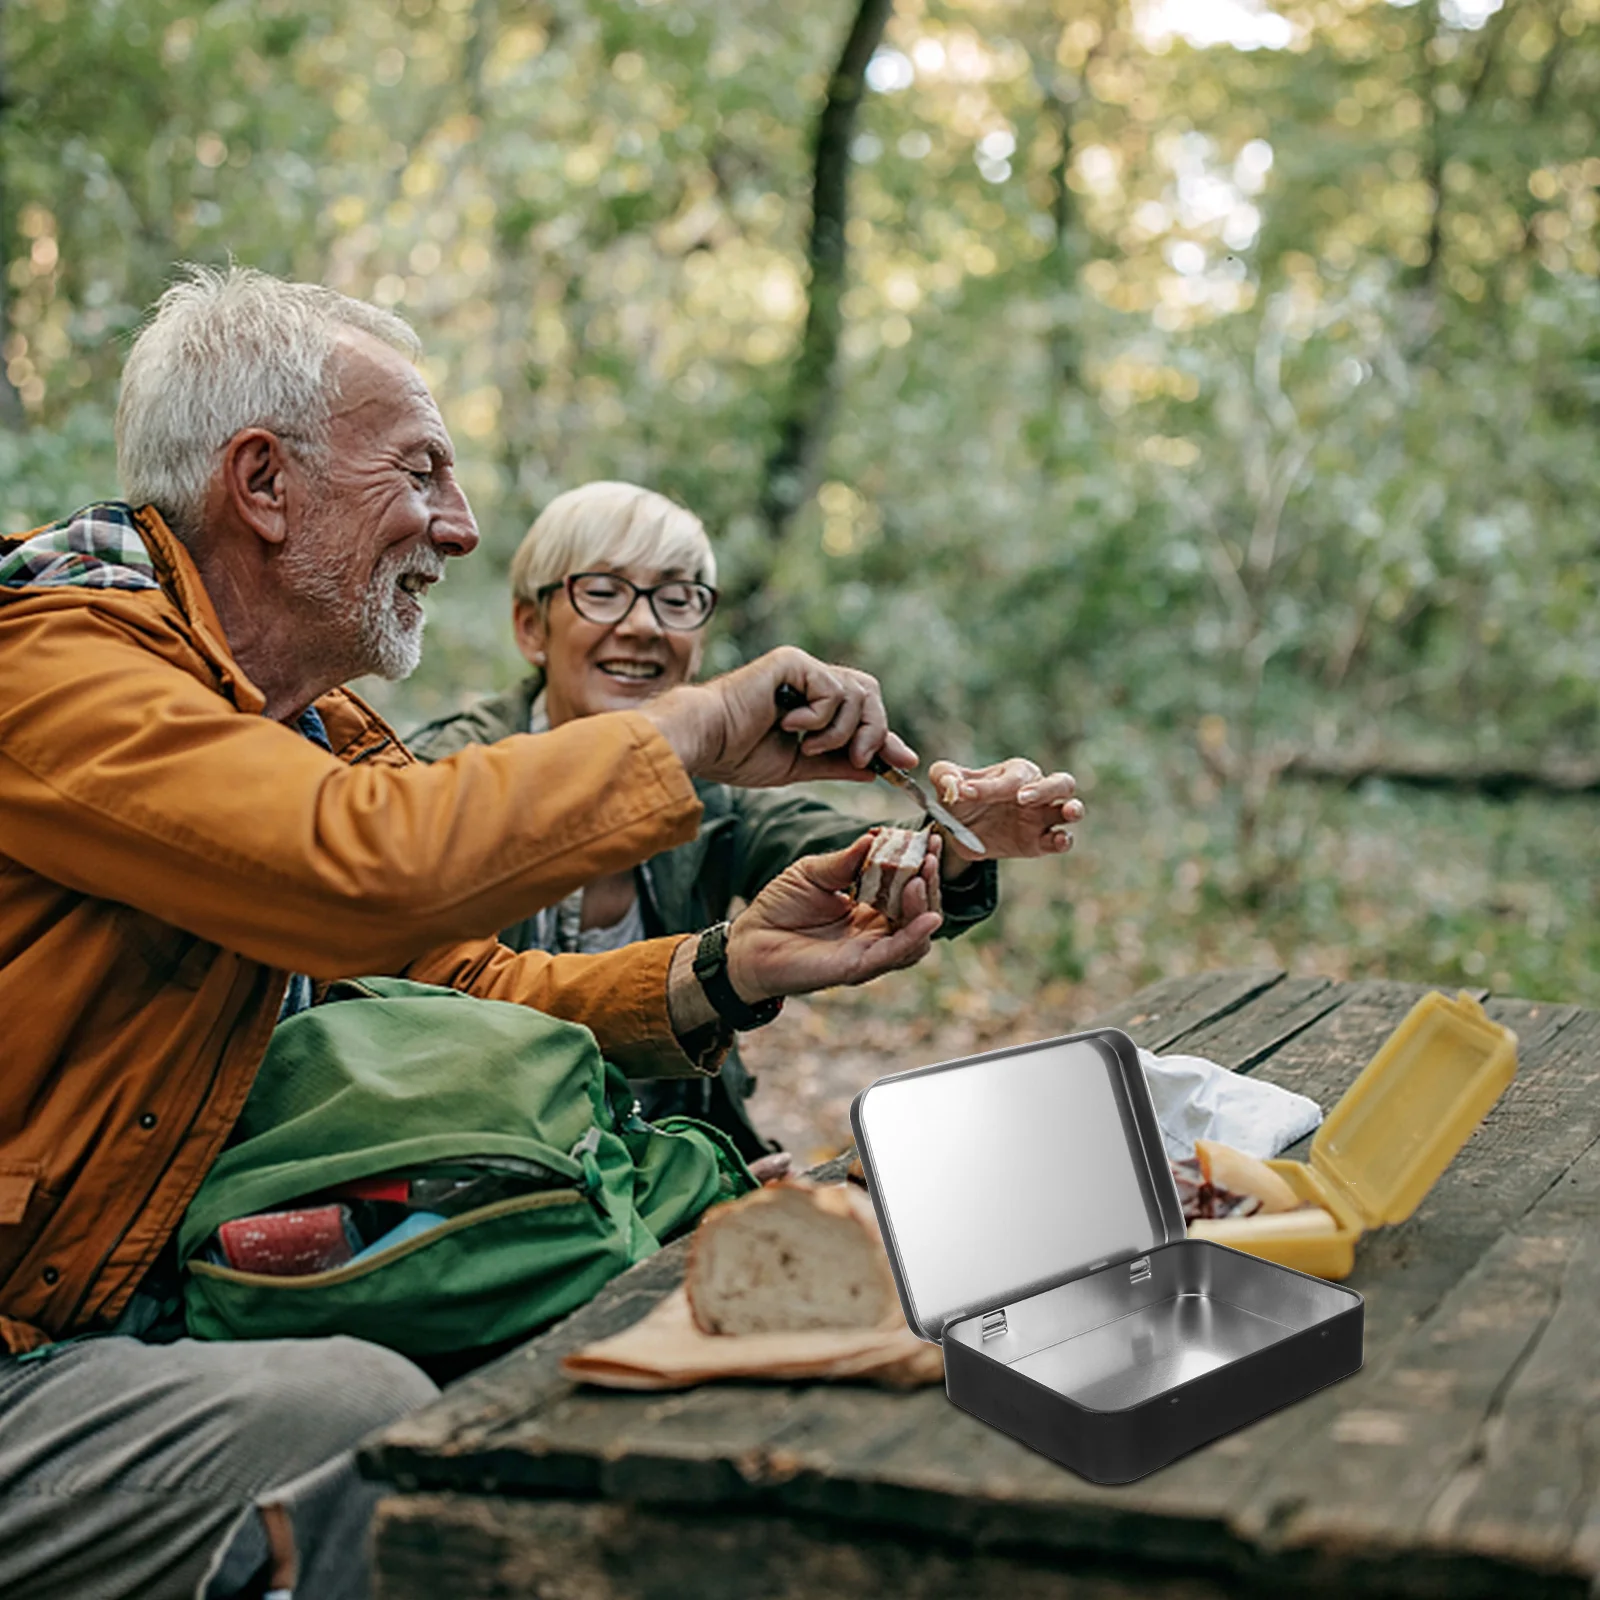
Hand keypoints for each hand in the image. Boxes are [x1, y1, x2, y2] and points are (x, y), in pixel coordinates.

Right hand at [639, 646, 916, 786]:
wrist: (706, 743)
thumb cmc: (737, 754)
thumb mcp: (799, 765)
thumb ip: (836, 763)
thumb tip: (875, 770)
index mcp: (810, 703)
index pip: (861, 711)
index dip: (884, 735)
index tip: (903, 762)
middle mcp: (809, 680)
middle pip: (869, 694)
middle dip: (873, 731)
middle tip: (860, 759)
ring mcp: (802, 668)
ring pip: (856, 693)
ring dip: (841, 731)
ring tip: (807, 745)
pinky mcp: (793, 661)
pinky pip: (833, 688)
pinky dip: (820, 716)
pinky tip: (789, 725)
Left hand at [725, 833, 941, 1000]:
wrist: (749, 942)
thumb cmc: (780, 907)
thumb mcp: (813, 872)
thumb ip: (845, 860)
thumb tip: (875, 836)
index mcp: (869, 906)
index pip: (906, 885)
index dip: (922, 863)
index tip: (931, 839)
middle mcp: (876, 930)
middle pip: (918, 909)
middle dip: (929, 882)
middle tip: (931, 855)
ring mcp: (870, 950)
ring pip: (915, 935)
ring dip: (925, 907)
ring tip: (920, 880)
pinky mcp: (858, 967)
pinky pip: (894, 954)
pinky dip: (914, 937)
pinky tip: (928, 918)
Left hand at [925, 757, 1082, 866]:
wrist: (960, 831)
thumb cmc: (961, 798)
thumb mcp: (947, 783)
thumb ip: (944, 776)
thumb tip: (951, 783)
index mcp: (1015, 773)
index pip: (1012, 776)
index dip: (990, 785)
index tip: (965, 793)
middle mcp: (1036, 792)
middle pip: (1061, 783)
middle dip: (1046, 788)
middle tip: (1022, 798)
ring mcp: (1042, 818)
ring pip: (1072, 808)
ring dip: (1072, 809)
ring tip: (1067, 811)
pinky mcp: (1040, 842)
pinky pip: (1060, 840)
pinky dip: (1063, 840)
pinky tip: (1058, 840)